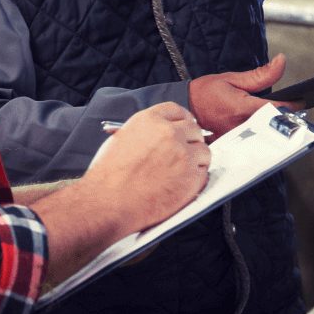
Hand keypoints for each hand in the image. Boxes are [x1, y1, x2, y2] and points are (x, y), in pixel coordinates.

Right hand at [88, 102, 210, 232]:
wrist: (109, 201)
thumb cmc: (109, 176)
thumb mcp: (121, 140)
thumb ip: (145, 133)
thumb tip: (159, 135)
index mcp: (149, 120)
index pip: (176, 111)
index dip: (183, 119)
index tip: (186, 127)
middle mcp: (169, 133)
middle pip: (194, 129)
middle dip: (192, 140)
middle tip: (188, 151)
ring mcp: (183, 155)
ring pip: (204, 152)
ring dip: (197, 160)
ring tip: (183, 172)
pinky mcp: (191, 177)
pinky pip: (203, 173)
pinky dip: (196, 179)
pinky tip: (182, 185)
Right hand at [189, 55, 286, 135]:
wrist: (185, 106)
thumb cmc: (205, 92)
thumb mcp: (233, 78)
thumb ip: (261, 74)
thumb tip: (281, 62)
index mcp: (244, 108)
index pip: (278, 110)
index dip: (293, 106)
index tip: (300, 102)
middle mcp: (242, 126)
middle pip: (274, 125)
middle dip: (284, 117)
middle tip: (289, 109)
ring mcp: (237, 138)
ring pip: (265, 134)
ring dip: (272, 126)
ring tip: (275, 117)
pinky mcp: (233, 144)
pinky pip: (252, 141)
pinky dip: (259, 134)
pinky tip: (260, 128)